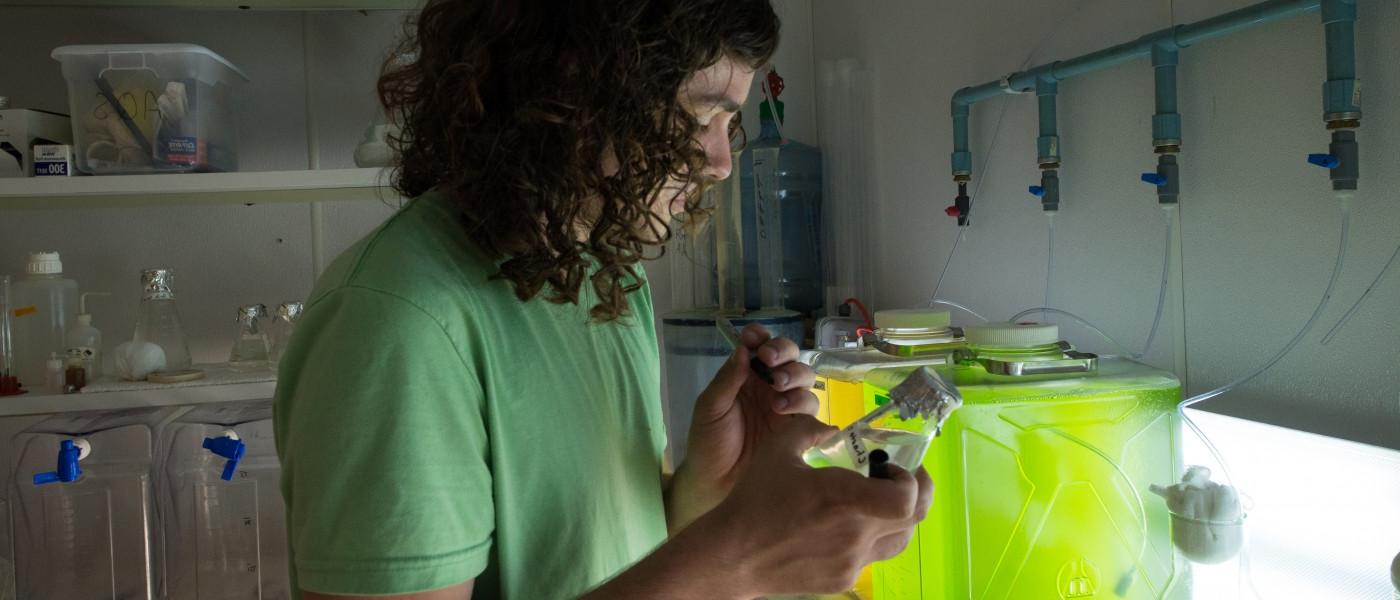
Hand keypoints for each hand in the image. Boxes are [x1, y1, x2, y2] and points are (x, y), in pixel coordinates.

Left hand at [669, 323, 817, 528]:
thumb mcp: (710, 406)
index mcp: (746, 375)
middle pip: (790, 359)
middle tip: (770, 362)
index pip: (760, 345)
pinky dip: (809, 412)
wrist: (714, 482)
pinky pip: (812, 416)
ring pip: (805, 383)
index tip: (755, 339)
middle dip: (783, 354)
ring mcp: (785, 407)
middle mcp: (769, 386)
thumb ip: (728, 379)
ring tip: (777, 397)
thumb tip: (743, 349)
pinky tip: (793, 416)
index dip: (762, 337)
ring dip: (795, 382)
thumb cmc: (708, 440)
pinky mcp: (797, 431)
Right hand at [703, 414, 934, 595]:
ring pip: (898, 541)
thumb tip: (830, 425)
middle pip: (913, 518)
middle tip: (904, 479)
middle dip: (916, 494)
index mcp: (844, 499)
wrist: (731, 554)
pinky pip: (870, 557)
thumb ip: (808, 429)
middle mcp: (855, 534)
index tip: (888, 467)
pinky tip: (845, 526)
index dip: (910, 480)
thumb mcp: (778, 449)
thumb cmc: (753, 499)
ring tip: (879, 503)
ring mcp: (850, 562)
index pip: (906, 498)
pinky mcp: (841, 580)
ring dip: (897, 518)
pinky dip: (869, 539)